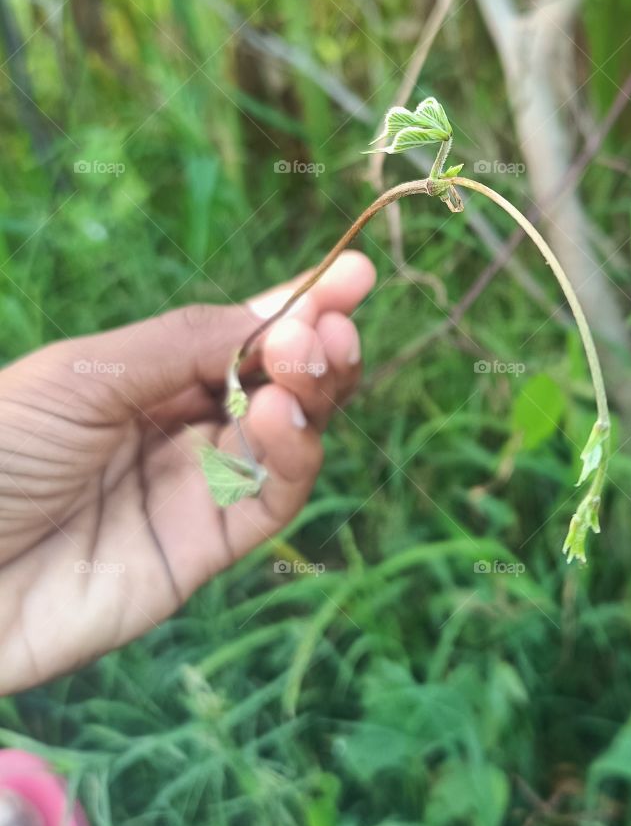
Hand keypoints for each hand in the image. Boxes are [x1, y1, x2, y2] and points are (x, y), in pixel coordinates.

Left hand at [0, 252, 374, 693]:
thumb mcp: (81, 376)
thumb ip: (182, 343)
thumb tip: (278, 313)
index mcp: (148, 377)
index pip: (241, 334)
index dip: (300, 304)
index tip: (355, 275)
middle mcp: (182, 429)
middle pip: (278, 384)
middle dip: (317, 347)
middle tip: (334, 326)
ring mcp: (196, 490)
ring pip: (288, 436)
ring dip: (313, 393)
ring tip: (310, 361)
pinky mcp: (204, 550)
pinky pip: (269, 498)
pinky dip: (292, 454)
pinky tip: (279, 414)